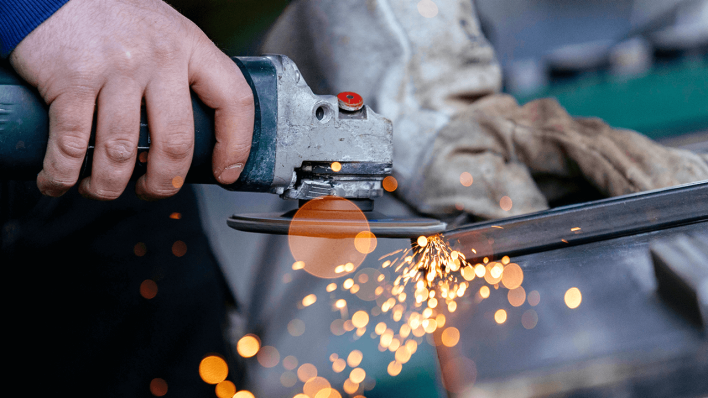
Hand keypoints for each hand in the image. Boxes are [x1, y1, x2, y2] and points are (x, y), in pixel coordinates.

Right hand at [9, 0, 253, 199]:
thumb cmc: (109, 15)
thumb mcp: (163, 33)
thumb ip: (182, 72)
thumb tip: (191, 132)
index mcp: (190, 46)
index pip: (233, 101)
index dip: (236, 145)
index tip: (225, 172)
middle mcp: (158, 57)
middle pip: (175, 143)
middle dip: (163, 183)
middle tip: (152, 190)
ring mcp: (116, 69)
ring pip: (122, 152)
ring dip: (108, 186)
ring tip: (99, 189)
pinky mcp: (72, 79)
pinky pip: (72, 144)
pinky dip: (62, 175)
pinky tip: (59, 181)